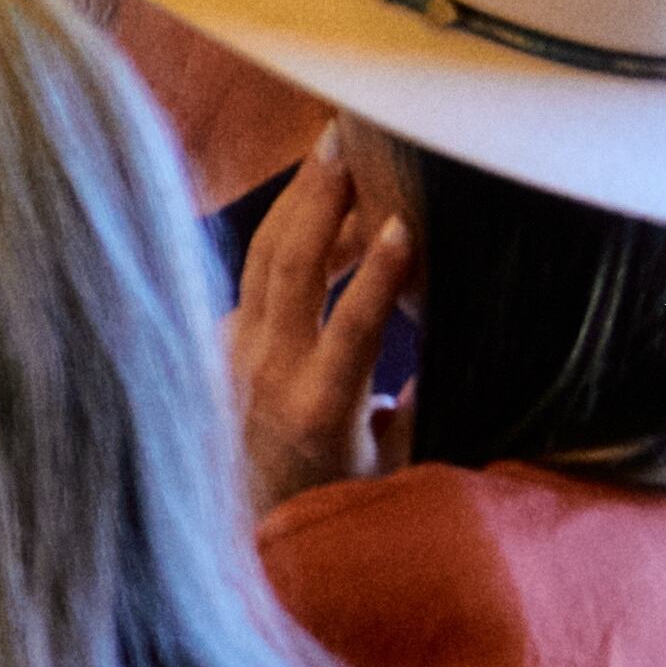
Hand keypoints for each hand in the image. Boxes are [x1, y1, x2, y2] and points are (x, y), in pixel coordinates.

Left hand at [226, 130, 419, 506]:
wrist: (231, 527)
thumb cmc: (329, 500)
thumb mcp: (390, 472)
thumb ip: (418, 412)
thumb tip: (449, 353)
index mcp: (318, 407)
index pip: (350, 327)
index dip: (376, 273)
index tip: (405, 222)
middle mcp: (265, 370)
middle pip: (287, 265)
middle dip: (320, 197)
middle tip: (351, 139)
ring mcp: (231, 351)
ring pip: (262, 257)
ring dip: (298, 199)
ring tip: (333, 147)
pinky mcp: (216, 339)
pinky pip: (253, 275)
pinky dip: (289, 234)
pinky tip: (325, 204)